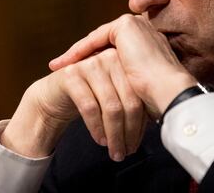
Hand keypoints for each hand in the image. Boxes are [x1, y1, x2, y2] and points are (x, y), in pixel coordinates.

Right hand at [1, 48, 145, 161]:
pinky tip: (99, 140)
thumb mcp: (115, 95)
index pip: (140, 97)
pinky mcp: (72, 74)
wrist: (54, 94)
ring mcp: (90, 64)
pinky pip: (90, 107)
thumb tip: (159, 124)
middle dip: (128, 133)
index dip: (140, 125)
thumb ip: (132, 100)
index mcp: (125, 62)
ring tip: (114, 152)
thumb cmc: (89, 97)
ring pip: (111, 107)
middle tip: (127, 154)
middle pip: (129, 102)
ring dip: (114, 135)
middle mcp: (109, 58)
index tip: (137, 145)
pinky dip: (97, 128)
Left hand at [49, 14, 196, 116]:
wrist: (168, 92)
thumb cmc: (157, 97)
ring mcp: (136, 24)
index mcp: (150, 42)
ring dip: (76, 54)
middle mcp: (144, 29)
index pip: (113, 51)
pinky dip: (79, 51)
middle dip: (81, 58)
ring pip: (97, 40)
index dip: (94, 63)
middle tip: (61, 68)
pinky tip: (66, 64)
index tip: (77, 75)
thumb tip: (109, 91)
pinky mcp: (126, 26)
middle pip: (103, 44)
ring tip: (59, 67)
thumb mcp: (136, 85)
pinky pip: (95, 39)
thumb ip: (124, 78)